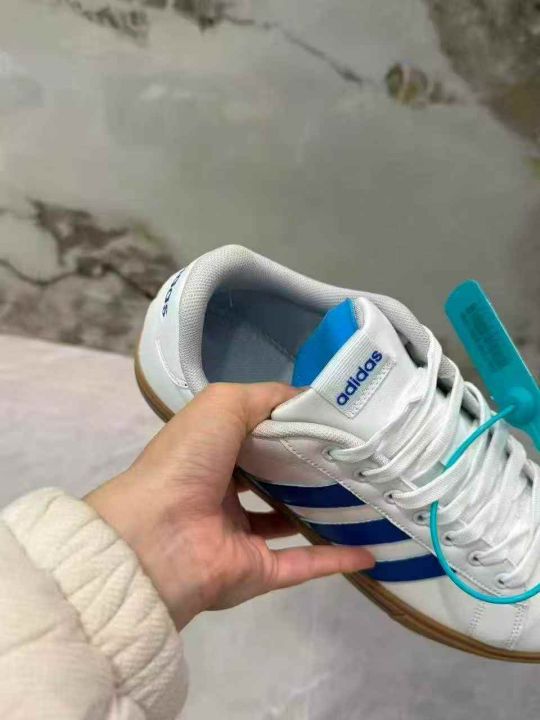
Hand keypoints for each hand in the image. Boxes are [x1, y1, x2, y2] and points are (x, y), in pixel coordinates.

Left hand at [86, 383, 373, 629]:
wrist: (158, 536)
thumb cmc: (187, 460)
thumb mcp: (223, 404)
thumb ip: (266, 397)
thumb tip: (307, 399)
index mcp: (211, 455)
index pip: (257, 438)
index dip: (291, 427)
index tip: (335, 419)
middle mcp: (223, 494)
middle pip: (275, 479)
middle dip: (309, 468)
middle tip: (356, 455)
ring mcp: (240, 535)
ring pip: (290, 522)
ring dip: (322, 512)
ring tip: (366, 495)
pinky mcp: (258, 571)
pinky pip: (304, 564)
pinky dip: (336, 558)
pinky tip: (371, 547)